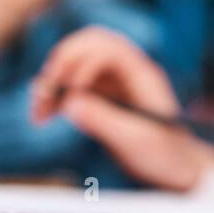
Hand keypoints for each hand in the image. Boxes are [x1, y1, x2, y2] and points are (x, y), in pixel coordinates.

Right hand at [29, 26, 213, 190]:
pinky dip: (55, 95)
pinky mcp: (101, 96)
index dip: (86, 63)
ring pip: (76, 62)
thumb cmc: (164, 154)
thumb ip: (104, 121)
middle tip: (44, 92)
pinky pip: (72, 84)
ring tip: (38, 111)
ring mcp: (113, 81)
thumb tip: (70, 102)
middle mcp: (127, 70)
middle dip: (63, 62)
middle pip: (90, 44)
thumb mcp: (135, 141)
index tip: (72, 90)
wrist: (175, 168)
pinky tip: (43, 115)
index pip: (110, 48)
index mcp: (142, 74)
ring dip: (53, 79)